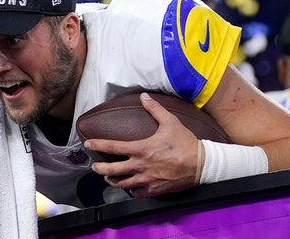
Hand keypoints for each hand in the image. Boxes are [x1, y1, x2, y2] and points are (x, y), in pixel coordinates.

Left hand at [85, 93, 199, 196]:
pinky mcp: (153, 190)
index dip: (97, 145)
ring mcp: (145, 180)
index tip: (88, 144)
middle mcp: (140, 166)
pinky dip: (130, 190)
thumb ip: (154, 109)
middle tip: (95, 167)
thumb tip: (143, 96)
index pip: (112, 147)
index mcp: (140, 149)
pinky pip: (135, 193)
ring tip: (108, 178)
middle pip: (110, 171)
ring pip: (120, 184)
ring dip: (112, 181)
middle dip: (99, 169)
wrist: (202, 165)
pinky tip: (129, 186)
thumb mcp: (170, 121)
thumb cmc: (185, 143)